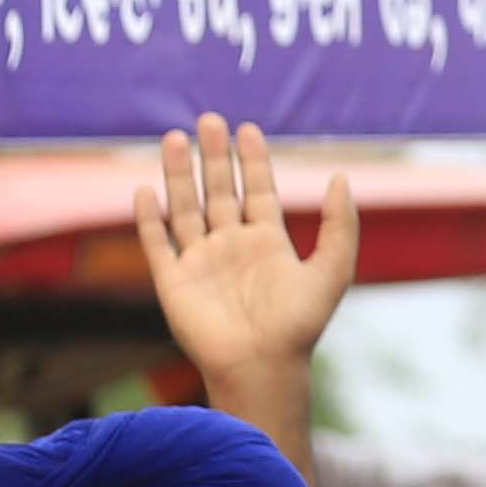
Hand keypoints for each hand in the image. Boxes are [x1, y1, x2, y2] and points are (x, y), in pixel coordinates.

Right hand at [134, 115, 358, 443]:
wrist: (262, 366)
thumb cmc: (298, 325)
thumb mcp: (331, 271)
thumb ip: (340, 226)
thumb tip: (340, 178)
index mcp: (267, 244)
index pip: (257, 191)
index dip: (252, 161)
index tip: (247, 129)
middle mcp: (232, 248)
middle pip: (219, 192)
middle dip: (214, 157)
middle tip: (209, 120)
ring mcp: (200, 263)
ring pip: (185, 208)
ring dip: (180, 175)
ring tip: (176, 138)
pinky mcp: (173, 281)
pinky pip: (156, 243)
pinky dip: (148, 218)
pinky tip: (145, 190)